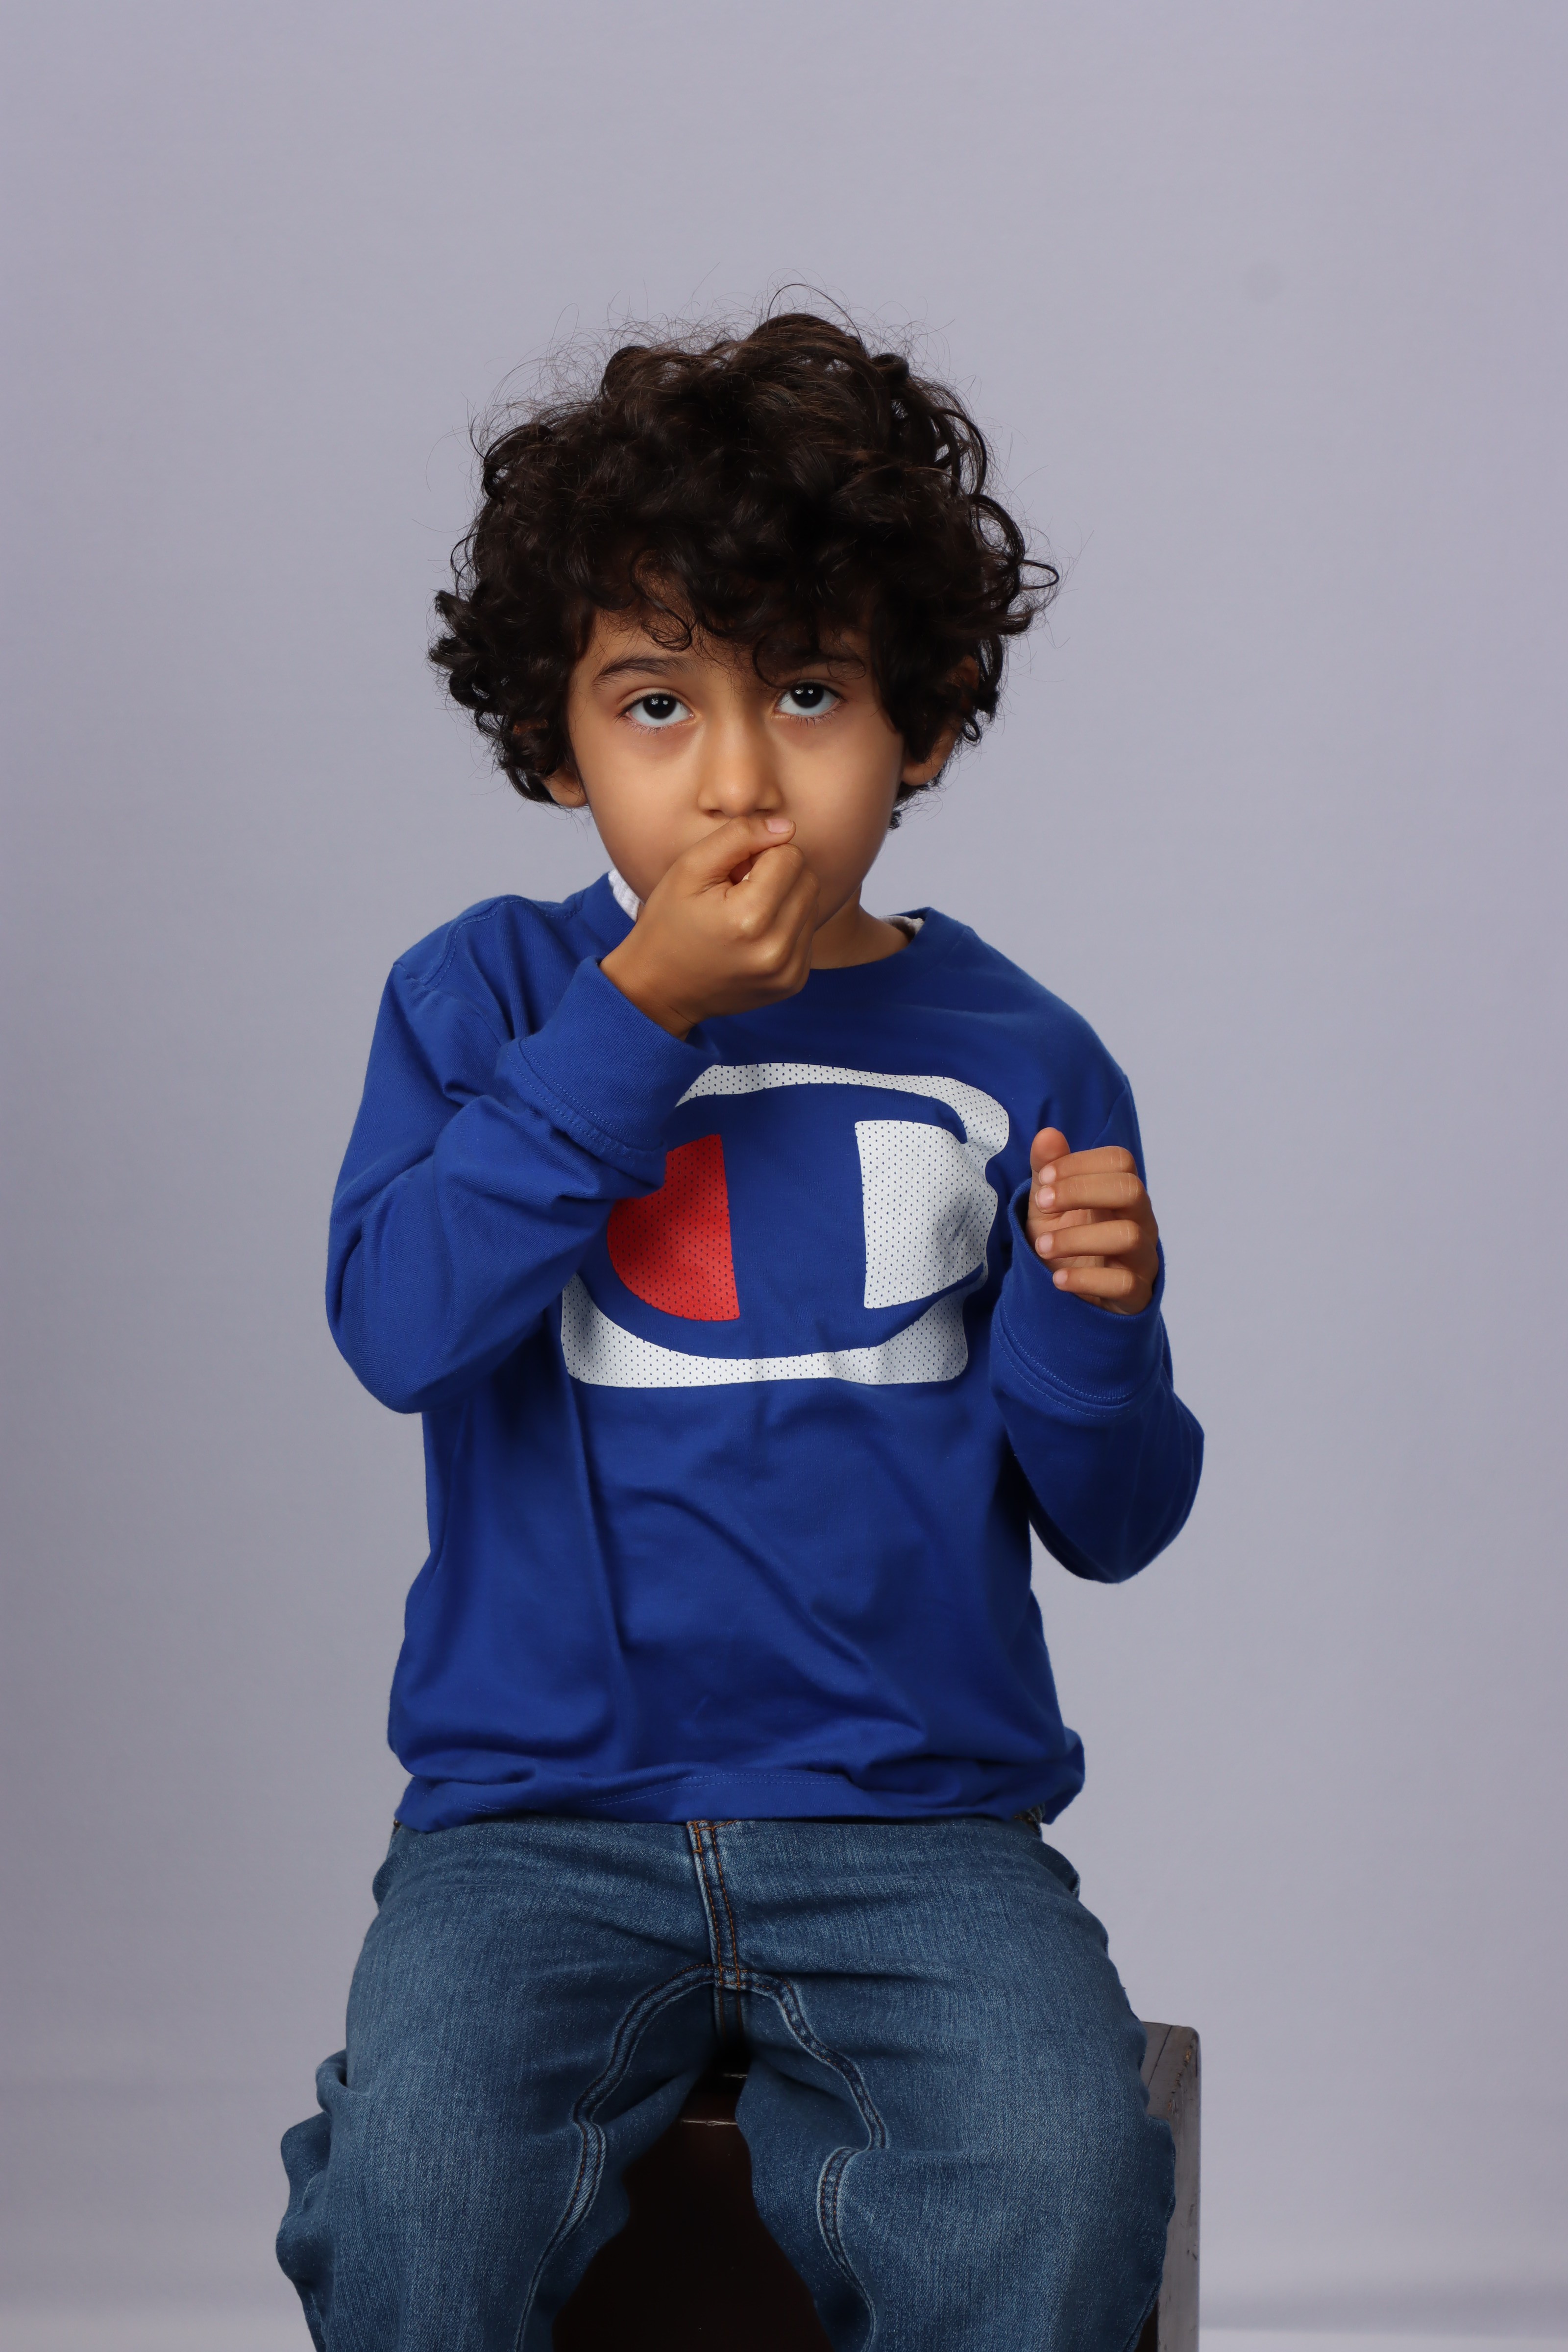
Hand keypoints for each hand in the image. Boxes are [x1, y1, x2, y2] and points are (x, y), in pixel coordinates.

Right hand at [600, 815, 818, 1037]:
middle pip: (807, 879)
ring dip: (784, 899)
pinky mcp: (794, 982)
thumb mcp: (690, 867)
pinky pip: (807, 933)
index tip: (733, 873)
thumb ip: (739, 836)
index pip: (790, 856)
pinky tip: (753, 936)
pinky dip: (785, 926)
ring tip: (744, 915)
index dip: (760, 854)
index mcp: (750, 918)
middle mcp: (776, 950)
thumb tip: (786, 828)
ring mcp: (788, 971)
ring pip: (811, 904)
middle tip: (738, 891)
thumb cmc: (669, 922)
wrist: (660, 988)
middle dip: (777, 875)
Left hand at [1025, 1128, 1159, 1314]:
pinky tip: (1057, 1280)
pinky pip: (1125, 1283)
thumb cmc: (1064, 1239)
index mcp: (1121, 1192)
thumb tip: (1047, 1134)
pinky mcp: (1137, 1293)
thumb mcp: (1047, 1204)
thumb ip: (1047, 1170)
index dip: (1081, 1164)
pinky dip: (1086, 1280)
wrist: (1070, 1294)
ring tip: (1043, 1247)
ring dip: (1077, 1238)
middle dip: (1081, 1192)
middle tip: (1043, 1205)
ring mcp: (1142, 1257)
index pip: (1120, 1160)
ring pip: (1128, 1235)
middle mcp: (1140, 1219)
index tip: (1044, 1179)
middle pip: (1131, 1190)